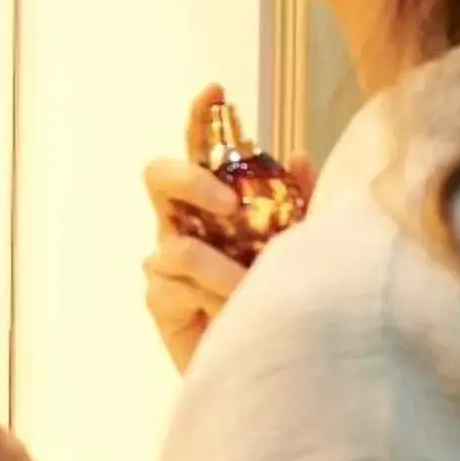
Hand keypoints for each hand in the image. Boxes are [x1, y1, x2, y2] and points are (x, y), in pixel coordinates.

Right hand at [142, 84, 313, 372]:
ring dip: (220, 268)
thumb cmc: (286, 303)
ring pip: (175, 244)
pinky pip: (174, 283)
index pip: (203, 150)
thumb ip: (299, 205)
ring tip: (249, 290)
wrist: (276, 371)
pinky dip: (209, 295)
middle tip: (228, 202)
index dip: (202, 117)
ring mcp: (167, 264)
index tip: (215, 89)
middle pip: (158, 177)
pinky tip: (232, 312)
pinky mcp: (160, 301)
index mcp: (217, 204)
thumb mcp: (301, 248)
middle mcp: (186, 225)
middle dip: (189, 180)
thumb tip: (297, 156)